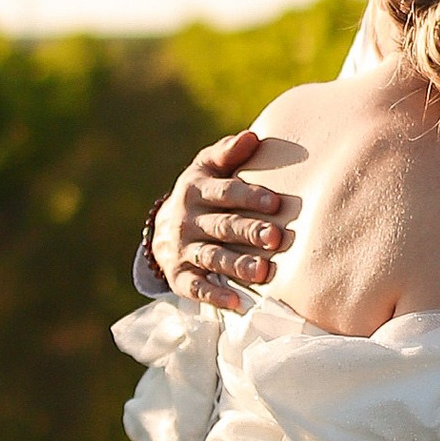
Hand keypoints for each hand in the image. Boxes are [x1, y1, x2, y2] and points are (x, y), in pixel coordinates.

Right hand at [153, 129, 298, 314]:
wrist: (164, 228)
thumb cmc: (201, 193)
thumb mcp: (207, 168)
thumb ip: (228, 153)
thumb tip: (252, 137)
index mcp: (196, 189)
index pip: (224, 192)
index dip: (249, 196)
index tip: (275, 202)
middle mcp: (187, 220)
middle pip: (222, 226)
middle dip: (249, 231)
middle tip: (276, 237)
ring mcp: (182, 249)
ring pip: (213, 257)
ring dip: (238, 265)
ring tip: (263, 272)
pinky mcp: (179, 276)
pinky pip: (196, 287)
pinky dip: (215, 295)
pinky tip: (237, 303)